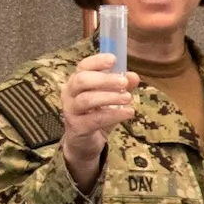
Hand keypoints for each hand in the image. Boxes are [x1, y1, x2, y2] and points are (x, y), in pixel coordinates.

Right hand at [56, 52, 138, 190]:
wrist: (84, 143)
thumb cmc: (96, 115)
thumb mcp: (110, 99)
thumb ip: (121, 86)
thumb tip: (134, 76)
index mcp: (76, 82)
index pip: (83, 66)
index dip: (97, 61)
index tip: (113, 59)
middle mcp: (69, 94)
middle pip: (82, 80)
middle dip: (104, 79)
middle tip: (124, 82)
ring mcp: (71, 111)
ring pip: (86, 99)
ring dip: (109, 97)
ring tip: (128, 97)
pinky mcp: (77, 128)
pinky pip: (95, 119)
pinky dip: (113, 115)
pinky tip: (128, 113)